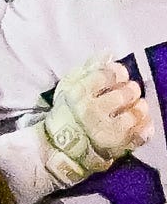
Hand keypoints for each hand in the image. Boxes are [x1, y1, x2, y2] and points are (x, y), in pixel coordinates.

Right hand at [41, 56, 150, 182]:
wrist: (58, 150)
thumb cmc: (66, 114)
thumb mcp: (68, 88)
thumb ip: (88, 69)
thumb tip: (108, 53)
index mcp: (79, 95)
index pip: (110, 74)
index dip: (117, 73)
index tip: (115, 78)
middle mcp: (93, 112)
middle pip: (127, 92)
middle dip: (129, 91)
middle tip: (124, 94)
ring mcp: (107, 131)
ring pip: (138, 111)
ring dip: (138, 107)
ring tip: (131, 109)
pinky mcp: (118, 146)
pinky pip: (143, 132)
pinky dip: (145, 126)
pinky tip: (139, 123)